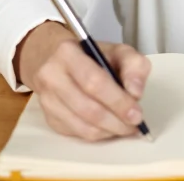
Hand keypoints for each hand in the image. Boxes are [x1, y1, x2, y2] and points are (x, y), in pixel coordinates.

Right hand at [16, 21, 151, 141]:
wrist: (52, 57)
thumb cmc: (90, 55)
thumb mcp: (117, 50)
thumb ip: (133, 66)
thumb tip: (135, 93)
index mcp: (68, 53)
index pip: (94, 82)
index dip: (118, 101)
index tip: (136, 114)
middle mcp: (51, 77)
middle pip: (87, 109)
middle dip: (116, 121)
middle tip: (134, 125)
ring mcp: (47, 100)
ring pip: (81, 126)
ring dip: (108, 131)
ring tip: (125, 128)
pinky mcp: (48, 117)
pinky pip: (76, 133)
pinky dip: (97, 134)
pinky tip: (109, 127)